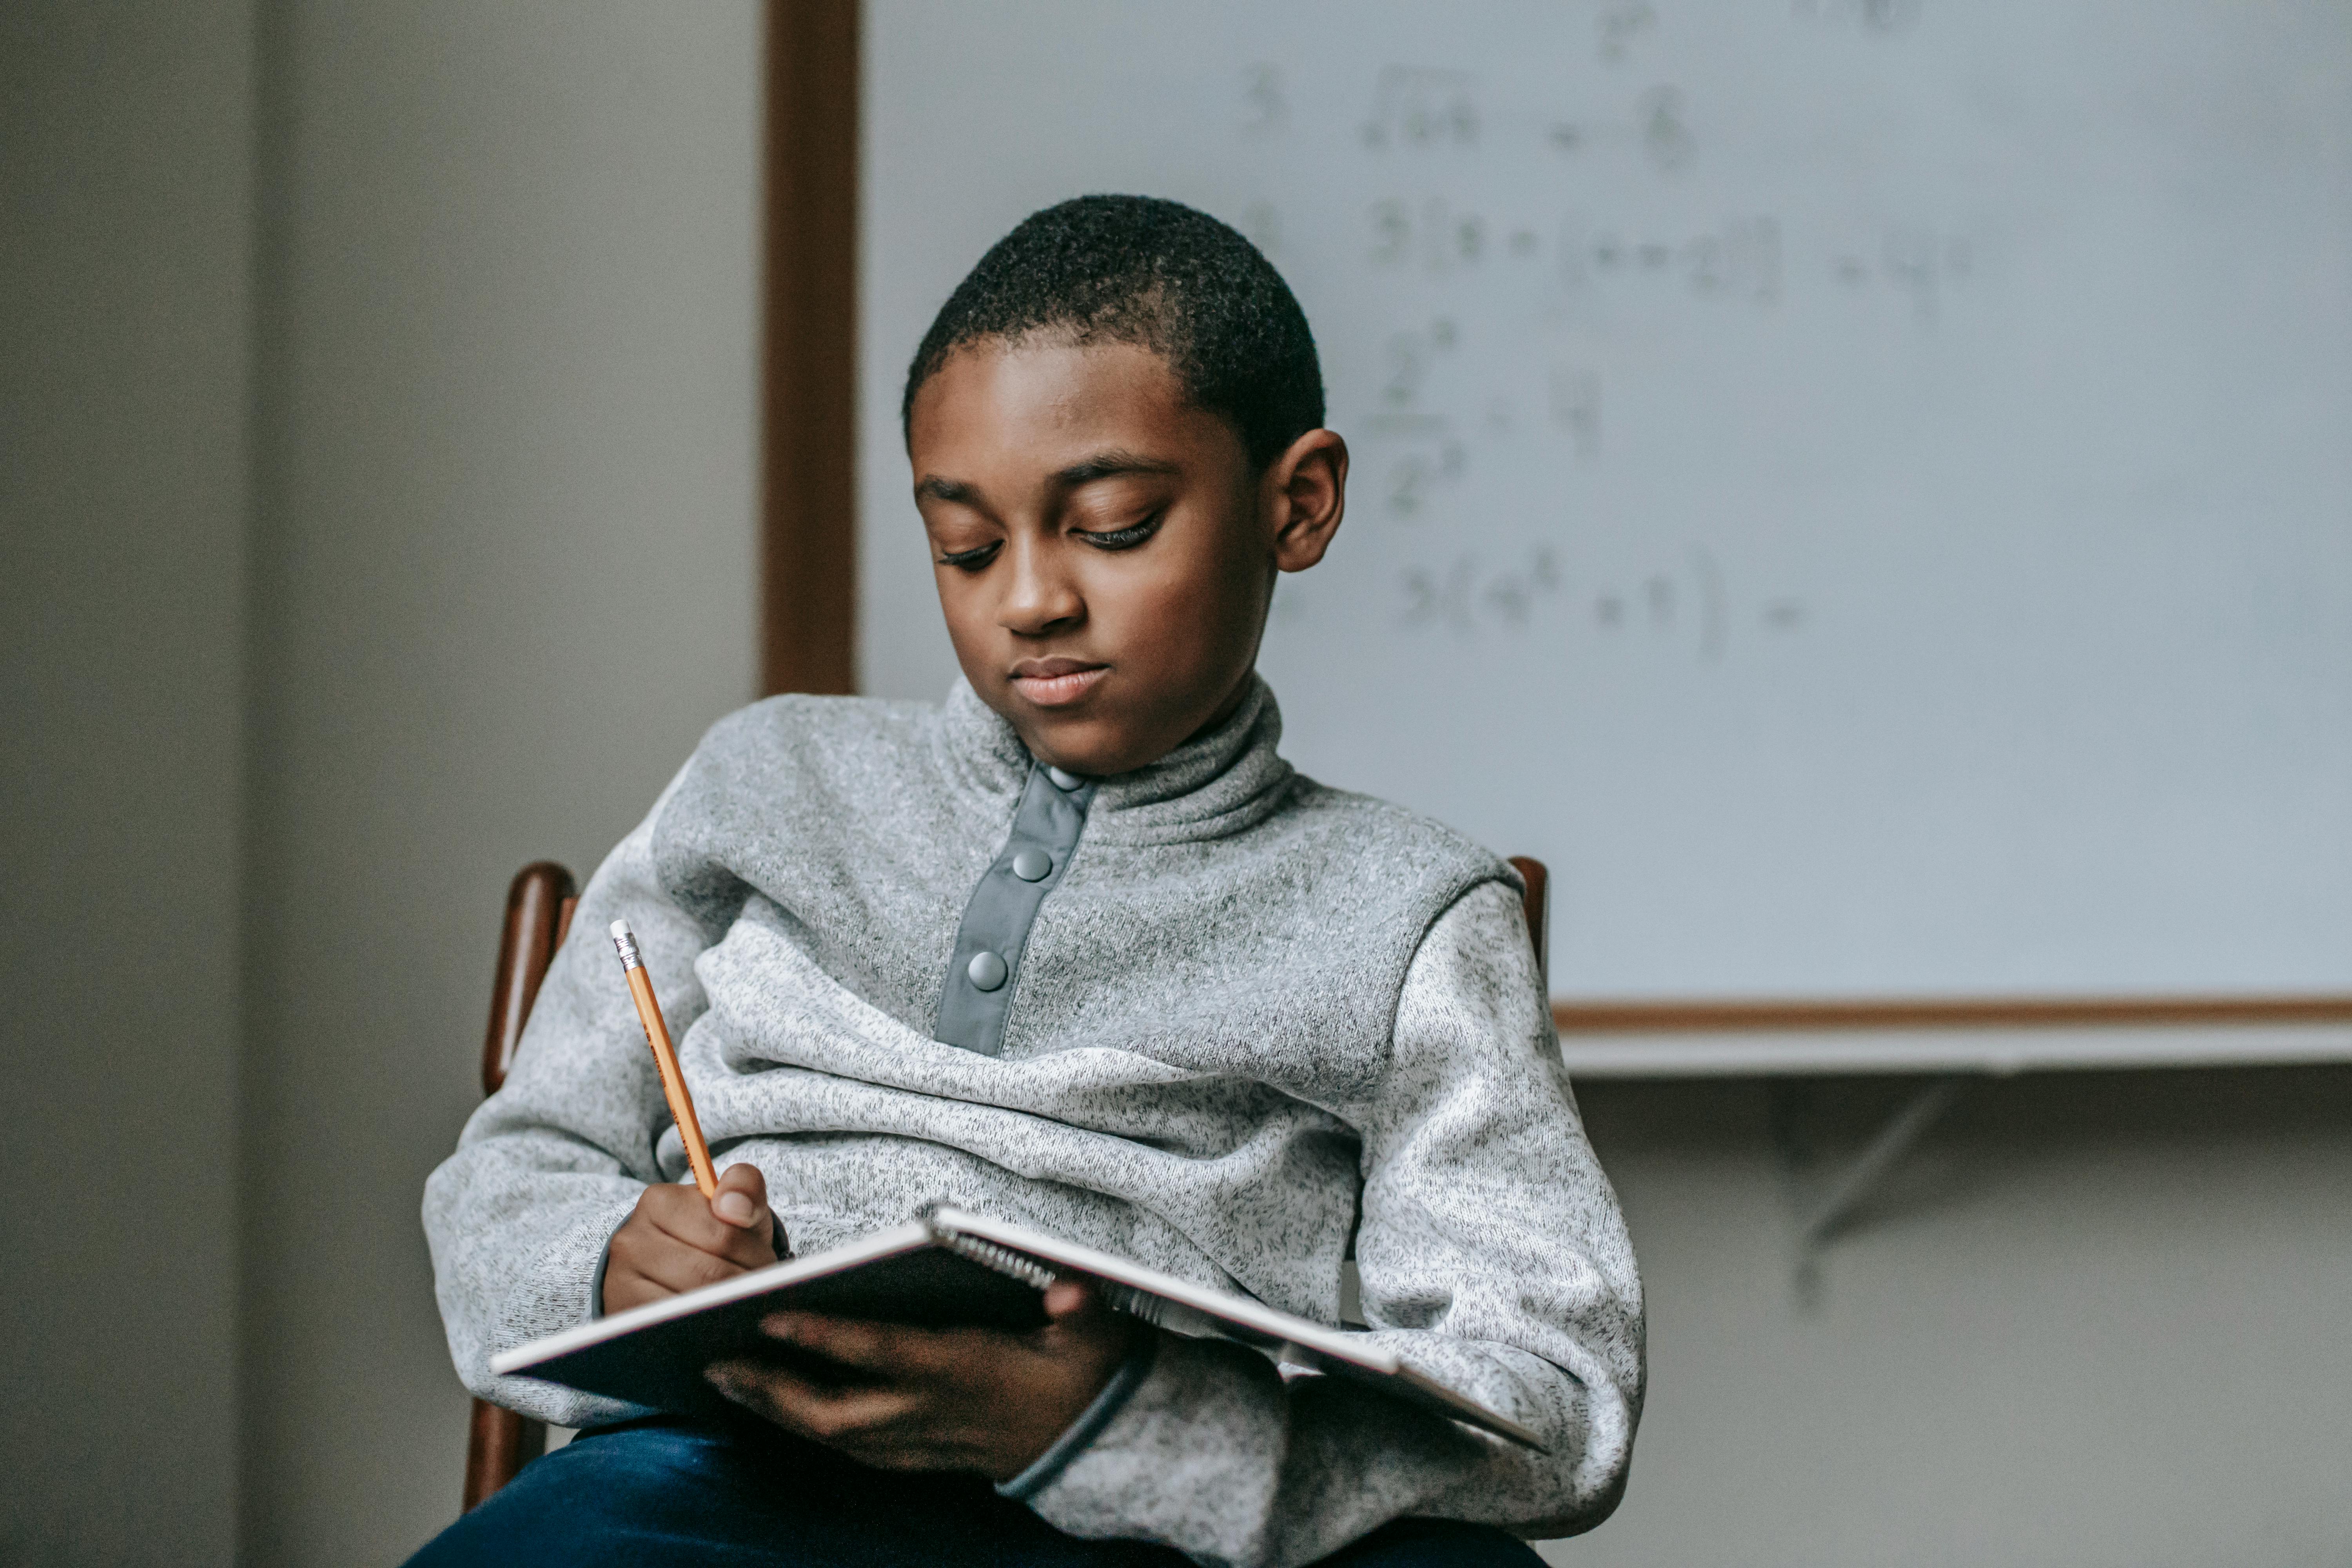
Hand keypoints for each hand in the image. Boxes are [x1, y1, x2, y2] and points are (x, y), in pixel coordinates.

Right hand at [602, 1163, 780, 1315]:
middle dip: (746, 1286)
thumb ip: (745, 1187)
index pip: (724, 1236)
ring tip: (739, 1305)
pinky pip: (674, 1331)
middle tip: (758, 1291)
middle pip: (711, 1274)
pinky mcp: (625, 1317)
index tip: (763, 1261)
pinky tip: (713, 1324)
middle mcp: (631, 1241)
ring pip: (694, 1306)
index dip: (755, 1255)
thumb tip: (734, 1208)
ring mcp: (621, 1282)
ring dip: (727, 1310)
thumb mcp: (732, 1204)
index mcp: (658, 1202)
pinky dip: (702, 1331)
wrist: (672, 1270)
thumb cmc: (711, 1234)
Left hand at [706, 1279, 1138, 1480]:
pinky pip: (848, 1448)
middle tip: (712, 1359)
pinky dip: (804, 1427)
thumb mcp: (1094, 1335)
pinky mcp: (919, 1455)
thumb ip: (1081, 1307)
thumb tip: (1069, 1292)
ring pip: (832, 1434)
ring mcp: (921, 1440)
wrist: (1095, 1443)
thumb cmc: (1084, 1374)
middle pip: (834, 1411)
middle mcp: (931, 1412)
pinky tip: (775, 1408)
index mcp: (963, 1371)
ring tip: (725, 1377)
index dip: (826, 1336)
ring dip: (774, 1410)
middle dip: (769, 1389)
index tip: (772, 1313)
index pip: (883, 1353)